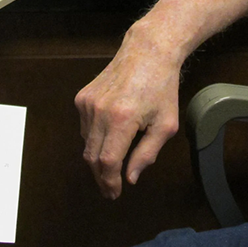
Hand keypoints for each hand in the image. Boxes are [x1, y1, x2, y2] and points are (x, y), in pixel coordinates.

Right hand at [75, 28, 181, 198]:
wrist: (148, 52)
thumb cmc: (162, 87)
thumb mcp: (165, 125)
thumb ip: (147, 154)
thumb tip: (130, 178)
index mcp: (122, 119)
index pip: (107, 162)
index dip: (109, 182)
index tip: (114, 194)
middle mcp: (100, 111)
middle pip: (92, 157)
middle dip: (102, 176)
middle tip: (111, 188)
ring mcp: (88, 103)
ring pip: (86, 143)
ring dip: (98, 156)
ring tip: (115, 160)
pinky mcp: (82, 97)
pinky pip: (84, 127)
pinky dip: (95, 137)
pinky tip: (111, 133)